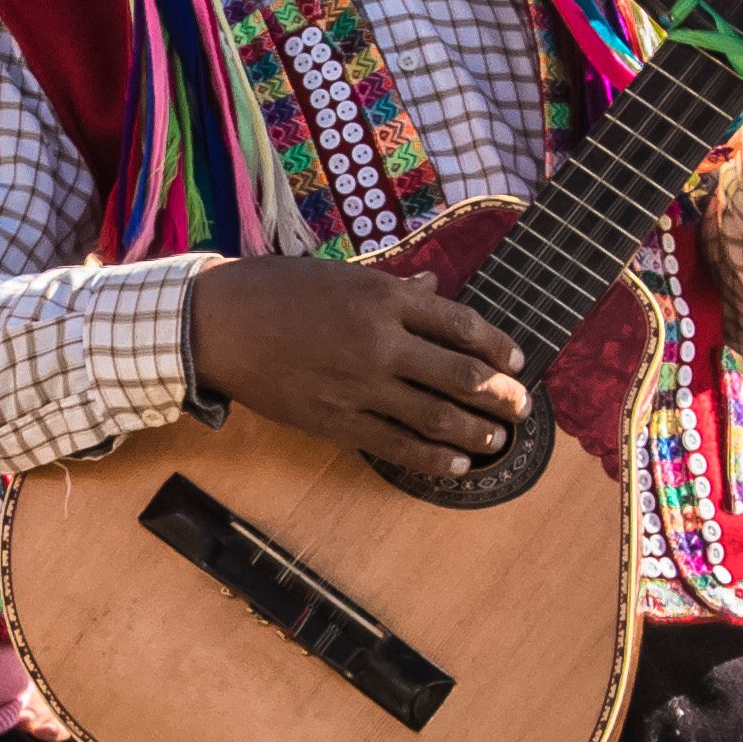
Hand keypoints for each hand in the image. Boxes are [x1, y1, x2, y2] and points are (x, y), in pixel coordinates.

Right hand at [190, 254, 528, 481]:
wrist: (219, 323)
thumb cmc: (278, 290)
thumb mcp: (343, 275)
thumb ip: (394, 288)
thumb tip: (433, 289)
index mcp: (384, 298)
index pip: (462, 325)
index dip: (499, 346)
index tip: (516, 360)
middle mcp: (380, 342)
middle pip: (462, 375)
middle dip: (502, 396)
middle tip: (522, 407)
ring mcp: (359, 385)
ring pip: (436, 416)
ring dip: (476, 432)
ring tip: (498, 441)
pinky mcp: (335, 420)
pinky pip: (396, 446)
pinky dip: (433, 460)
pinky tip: (457, 466)